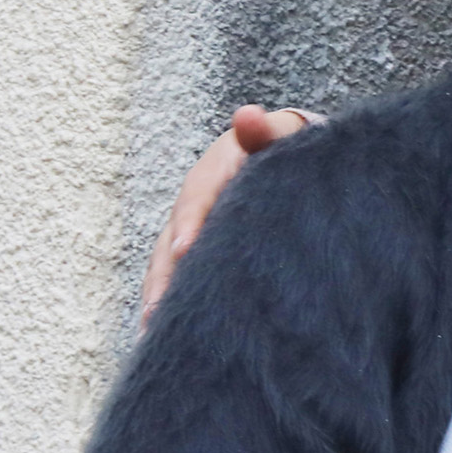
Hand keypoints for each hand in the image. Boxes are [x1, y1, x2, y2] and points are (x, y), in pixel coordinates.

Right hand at [140, 106, 312, 328]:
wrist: (295, 156)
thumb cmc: (294, 148)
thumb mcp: (285, 135)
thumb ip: (267, 131)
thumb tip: (247, 116)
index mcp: (215, 170)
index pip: (198, 196)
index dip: (190, 222)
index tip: (185, 250)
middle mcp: (197, 200)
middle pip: (173, 238)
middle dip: (165, 275)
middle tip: (160, 311)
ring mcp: (196, 227)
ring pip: (169, 263)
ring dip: (162, 295)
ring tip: (156, 334)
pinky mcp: (202, 251)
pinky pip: (182, 276)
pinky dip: (173, 302)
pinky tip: (166, 336)